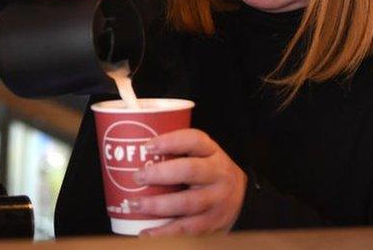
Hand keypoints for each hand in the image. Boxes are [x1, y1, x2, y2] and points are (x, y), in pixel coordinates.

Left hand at [131, 129, 246, 236]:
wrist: (240, 198)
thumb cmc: (209, 173)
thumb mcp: (202, 156)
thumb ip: (178, 152)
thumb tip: (132, 153)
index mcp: (213, 153)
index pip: (195, 140)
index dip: (171, 141)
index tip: (147, 146)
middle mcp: (219, 175)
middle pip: (190, 171)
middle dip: (160, 173)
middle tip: (138, 176)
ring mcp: (217, 200)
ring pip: (187, 203)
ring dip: (158, 204)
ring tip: (136, 204)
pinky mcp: (212, 223)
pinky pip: (186, 228)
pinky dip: (164, 232)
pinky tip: (146, 233)